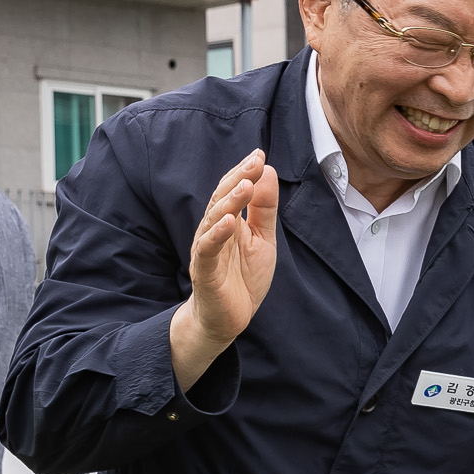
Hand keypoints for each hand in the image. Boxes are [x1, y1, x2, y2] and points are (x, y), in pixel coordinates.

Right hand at [172, 148, 280, 386]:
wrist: (229, 319)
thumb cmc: (243, 278)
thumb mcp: (263, 240)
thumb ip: (264, 210)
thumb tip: (268, 172)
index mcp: (229, 222)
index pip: (234, 190)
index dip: (245, 172)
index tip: (260, 154)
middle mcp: (214, 231)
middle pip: (221, 198)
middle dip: (238, 178)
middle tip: (255, 161)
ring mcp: (208, 250)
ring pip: (214, 220)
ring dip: (229, 201)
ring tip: (245, 185)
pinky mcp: (205, 271)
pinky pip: (208, 249)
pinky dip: (217, 234)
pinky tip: (228, 222)